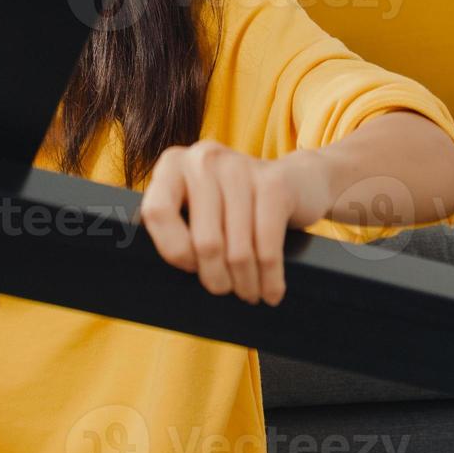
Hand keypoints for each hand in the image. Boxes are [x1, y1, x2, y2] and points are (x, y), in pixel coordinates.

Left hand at [140, 141, 332, 305]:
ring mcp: (240, 167)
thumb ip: (177, 226)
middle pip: (203, 240)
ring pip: (237, 249)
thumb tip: (158, 279)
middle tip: (224, 290)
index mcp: (173, 164)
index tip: (190, 267)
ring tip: (248, 294)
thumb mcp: (199, 205)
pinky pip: (267, 245)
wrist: (296, 180)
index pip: (157, 212)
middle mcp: (203, 159)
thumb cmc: (234, 205)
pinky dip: (270, 277)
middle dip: (215, 278)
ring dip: (245, 283)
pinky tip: (271, 291)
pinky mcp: (274, 183)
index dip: (173, 249)